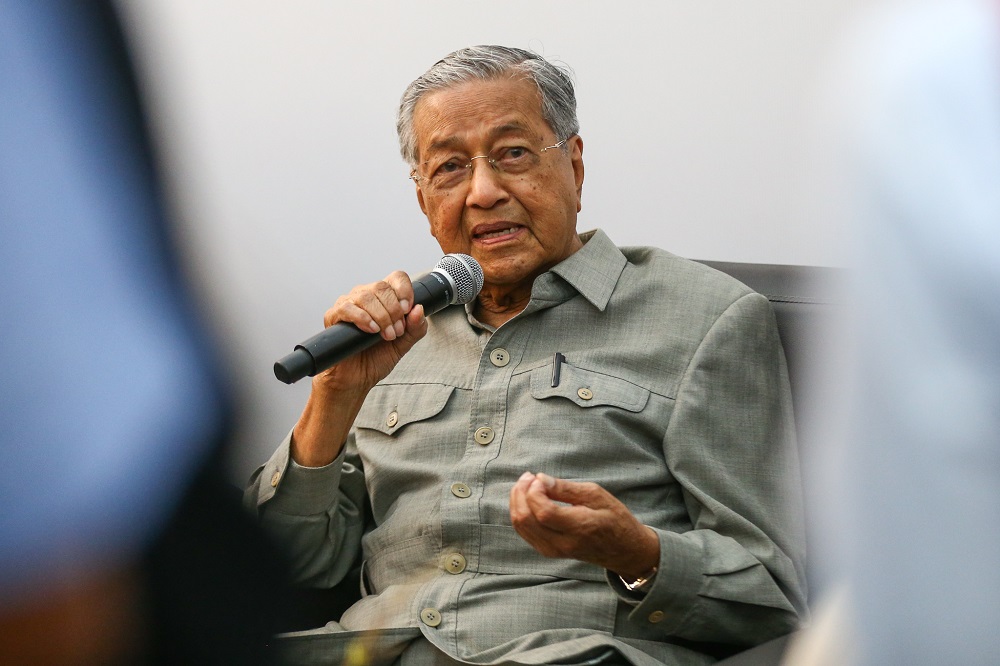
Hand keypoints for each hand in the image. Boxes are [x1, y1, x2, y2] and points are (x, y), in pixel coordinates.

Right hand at [314, 271, 427, 392]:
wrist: (356, 379)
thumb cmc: (376, 359)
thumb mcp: (403, 344)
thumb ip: (415, 328)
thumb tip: (419, 309)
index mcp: (384, 298)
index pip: (396, 278)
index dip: (405, 290)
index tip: (408, 310)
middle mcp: (365, 296)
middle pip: (382, 286)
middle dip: (394, 310)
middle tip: (396, 331)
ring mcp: (348, 304)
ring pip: (366, 296)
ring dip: (381, 317)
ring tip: (385, 335)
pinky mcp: (333, 316)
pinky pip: (347, 307)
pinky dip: (363, 318)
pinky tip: (371, 330)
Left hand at [509, 472, 659, 579]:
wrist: (623, 550)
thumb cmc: (614, 518)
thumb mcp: (597, 495)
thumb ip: (566, 488)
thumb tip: (540, 479)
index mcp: (579, 528)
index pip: (543, 512)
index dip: (534, 492)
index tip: (539, 478)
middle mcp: (562, 544)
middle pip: (526, 519)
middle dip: (520, 493)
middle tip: (529, 476)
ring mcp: (553, 551)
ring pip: (521, 526)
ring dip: (517, 501)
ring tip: (527, 484)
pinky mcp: (548, 552)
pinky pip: (524, 532)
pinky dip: (520, 512)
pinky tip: (528, 499)